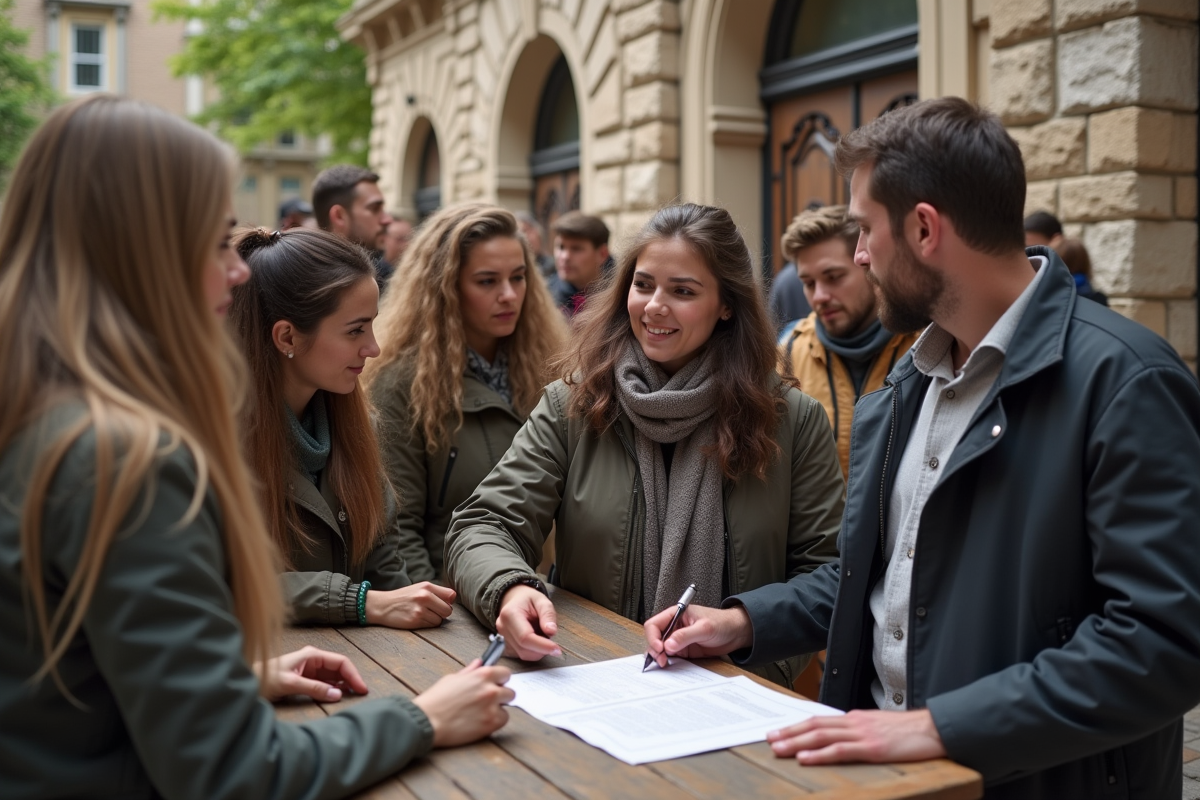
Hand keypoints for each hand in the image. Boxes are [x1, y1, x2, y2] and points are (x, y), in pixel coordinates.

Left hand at [257, 645, 368, 702]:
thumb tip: (337, 694)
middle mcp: (313, 660)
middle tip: (361, 694)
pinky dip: (333, 689)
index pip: (340, 661)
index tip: (361, 688)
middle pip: (339, 668)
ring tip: (354, 696)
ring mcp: (310, 670)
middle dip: (351, 679)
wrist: (247, 682)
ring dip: (344, 685)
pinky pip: (325, 684)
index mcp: (311, 655)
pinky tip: (339, 696)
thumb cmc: (264, 678)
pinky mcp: (305, 680)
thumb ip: (314, 688)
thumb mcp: (290, 683)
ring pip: (333, 677)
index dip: (353, 674)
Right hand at [365, 582, 455, 628]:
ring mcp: (420, 609)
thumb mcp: (419, 588)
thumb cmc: (404, 597)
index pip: (451, 595)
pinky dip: (426, 625)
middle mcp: (425, 596)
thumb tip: (454, 600)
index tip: (440, 603)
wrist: (382, 605)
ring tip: (421, 615)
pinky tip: (417, 619)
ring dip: (433, 620)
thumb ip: (437, 592)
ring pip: (440, 620)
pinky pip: (431, 626)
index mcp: (427, 586)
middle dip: (442, 613)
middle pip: (448, 610)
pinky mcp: (415, 620)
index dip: (448, 601)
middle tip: (431, 611)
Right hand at [413, 660, 514, 746]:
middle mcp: (490, 689)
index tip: (495, 684)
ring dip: (498, 709)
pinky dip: (495, 722)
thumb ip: (470, 672)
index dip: (500, 680)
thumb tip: (479, 663)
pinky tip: (482, 722)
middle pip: (510, 691)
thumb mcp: (452, 679)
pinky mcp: (491, 723)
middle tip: (487, 701)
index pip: (505, 673)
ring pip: (507, 706)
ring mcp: (492, 707)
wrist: (427, 721)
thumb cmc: (436, 700)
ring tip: (482, 713)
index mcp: (482, 675)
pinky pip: (503, 720)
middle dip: (501, 695)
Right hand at [496, 584, 560, 660]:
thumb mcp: (542, 601)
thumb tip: (551, 631)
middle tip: (554, 641)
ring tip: (543, 636)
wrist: (516, 600)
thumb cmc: (529, 600)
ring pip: (523, 654)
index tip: (557, 649)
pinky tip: (537, 640)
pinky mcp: (506, 644)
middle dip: (542, 649)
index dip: (542, 646)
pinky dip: (533, 651)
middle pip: (524, 649)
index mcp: (510, 614)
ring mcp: (502, 637)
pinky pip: (522, 654)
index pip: (525, 637)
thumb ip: (548, 615)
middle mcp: (503, 627)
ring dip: (538, 651)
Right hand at [643, 603, 752, 668]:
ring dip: (660, 657)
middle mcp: (674, 627)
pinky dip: (669, 662)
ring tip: (665, 664)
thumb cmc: (722, 623)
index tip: (660, 648)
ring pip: (661, 650)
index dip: (653, 637)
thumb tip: (669, 645)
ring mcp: (678, 639)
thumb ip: (686, 636)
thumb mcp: (704, 628)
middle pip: (655, 638)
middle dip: (655, 650)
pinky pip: (672, 657)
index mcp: (676, 615)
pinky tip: (671, 666)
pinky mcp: (684, 650)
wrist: (736, 633)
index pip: (654, 625)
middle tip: (662, 660)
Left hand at [767, 709, 946, 764]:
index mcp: (855, 718)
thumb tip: (840, 741)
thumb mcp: (880, 729)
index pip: (819, 719)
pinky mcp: (872, 748)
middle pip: (814, 725)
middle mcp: (854, 722)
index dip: (796, 725)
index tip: (778, 730)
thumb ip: (859, 733)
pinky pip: (840, 750)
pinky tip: (805, 758)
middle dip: (789, 732)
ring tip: (778, 748)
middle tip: (768, 738)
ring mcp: (862, 734)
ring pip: (821, 736)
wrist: (935, 729)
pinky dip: (819, 754)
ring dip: (796, 742)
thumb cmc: (910, 733)